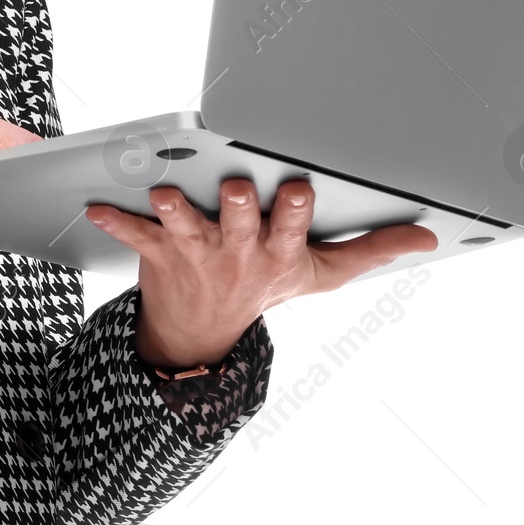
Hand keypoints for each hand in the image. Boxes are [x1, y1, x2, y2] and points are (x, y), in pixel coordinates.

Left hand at [86, 177, 439, 368]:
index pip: (294, 227)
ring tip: (164, 194)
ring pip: (186, 226)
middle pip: (241, 222)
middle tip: (238, 187)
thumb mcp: (323, 275)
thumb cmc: (266, 288)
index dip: (296, 209)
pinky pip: (134, 234)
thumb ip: (372, 250)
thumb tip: (427, 235)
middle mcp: (239, 251)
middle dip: (240, 204)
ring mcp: (197, 253)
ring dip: (175, 210)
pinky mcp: (158, 253)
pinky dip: (116, 221)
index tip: (300, 188)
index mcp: (280, 251)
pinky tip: (96, 205)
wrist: (203, 336)